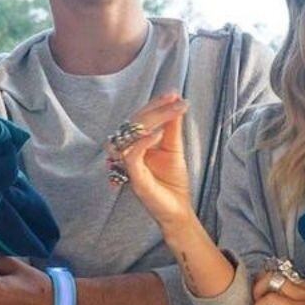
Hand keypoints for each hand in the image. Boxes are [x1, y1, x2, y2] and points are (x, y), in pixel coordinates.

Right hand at [114, 94, 194, 227]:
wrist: (176, 210)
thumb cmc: (172, 182)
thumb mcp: (174, 149)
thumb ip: (171, 128)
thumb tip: (176, 103)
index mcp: (136, 144)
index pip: (140, 118)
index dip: (155, 104)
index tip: (173, 93)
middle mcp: (128, 152)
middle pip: (133, 123)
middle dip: (155, 108)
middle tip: (174, 100)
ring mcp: (128, 164)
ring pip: (129, 136)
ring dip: (149, 121)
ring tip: (169, 112)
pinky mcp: (133, 177)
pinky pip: (132, 156)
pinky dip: (143, 143)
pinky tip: (158, 134)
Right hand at [252, 271, 304, 304]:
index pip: (270, 300)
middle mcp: (301, 294)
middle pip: (269, 280)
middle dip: (256, 287)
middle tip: (254, 298)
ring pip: (278, 275)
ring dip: (266, 280)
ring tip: (263, 291)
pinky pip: (291, 277)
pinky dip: (281, 281)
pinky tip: (284, 291)